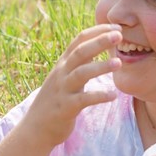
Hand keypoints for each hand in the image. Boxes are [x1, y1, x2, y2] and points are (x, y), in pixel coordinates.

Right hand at [22, 24, 121, 147]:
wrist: (35, 128)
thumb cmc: (55, 101)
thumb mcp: (64, 77)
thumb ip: (79, 62)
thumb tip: (97, 45)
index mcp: (63, 63)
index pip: (79, 40)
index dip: (97, 31)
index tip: (116, 27)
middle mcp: (61, 73)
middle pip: (80, 52)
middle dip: (100, 42)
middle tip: (119, 35)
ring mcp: (62, 90)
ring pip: (81, 73)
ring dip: (100, 66)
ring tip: (119, 63)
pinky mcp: (66, 108)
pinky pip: (84, 99)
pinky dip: (99, 96)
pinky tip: (113, 95)